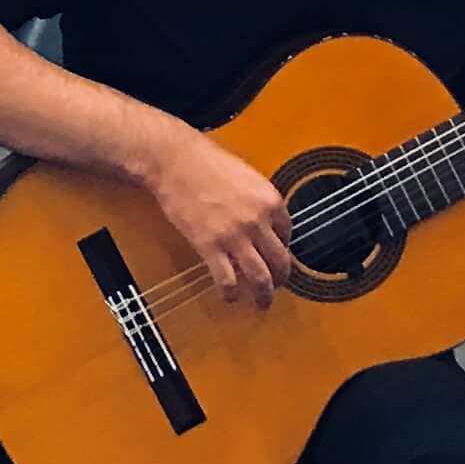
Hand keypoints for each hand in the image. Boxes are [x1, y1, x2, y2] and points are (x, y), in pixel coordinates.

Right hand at [148, 130, 292, 305]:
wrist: (175, 161)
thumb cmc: (205, 162)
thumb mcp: (246, 176)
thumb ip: (258, 201)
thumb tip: (264, 220)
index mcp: (270, 200)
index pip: (288, 233)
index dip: (283, 246)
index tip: (276, 253)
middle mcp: (257, 220)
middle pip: (281, 260)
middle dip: (282, 277)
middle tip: (278, 284)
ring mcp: (235, 236)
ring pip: (260, 276)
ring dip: (264, 294)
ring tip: (263, 302)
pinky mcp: (210, 246)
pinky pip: (228, 279)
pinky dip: (231, 293)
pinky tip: (231, 296)